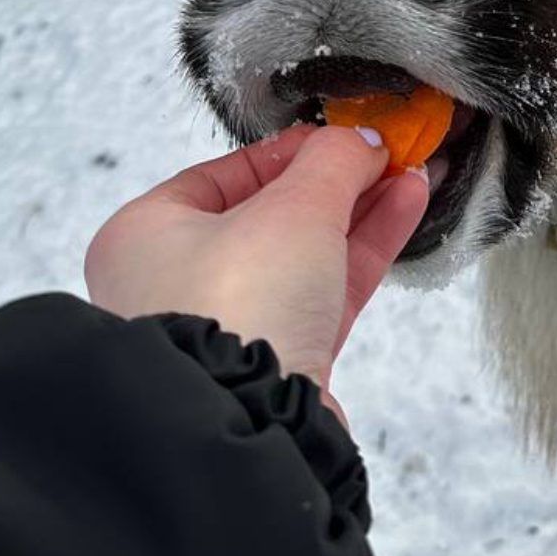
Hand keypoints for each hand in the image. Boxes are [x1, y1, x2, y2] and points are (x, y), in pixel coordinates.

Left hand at [85, 125, 427, 424]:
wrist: (248, 421)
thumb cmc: (236, 307)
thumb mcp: (294, 206)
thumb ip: (335, 161)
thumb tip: (362, 138)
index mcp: (146, 235)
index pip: (226, 172)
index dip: (291, 149)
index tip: (342, 134)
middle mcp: (177, 282)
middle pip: (271, 212)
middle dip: (336, 180)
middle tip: (384, 152)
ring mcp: (227, 326)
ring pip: (302, 254)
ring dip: (359, 212)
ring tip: (409, 175)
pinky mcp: (274, 362)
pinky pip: (322, 292)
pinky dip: (362, 251)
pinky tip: (403, 211)